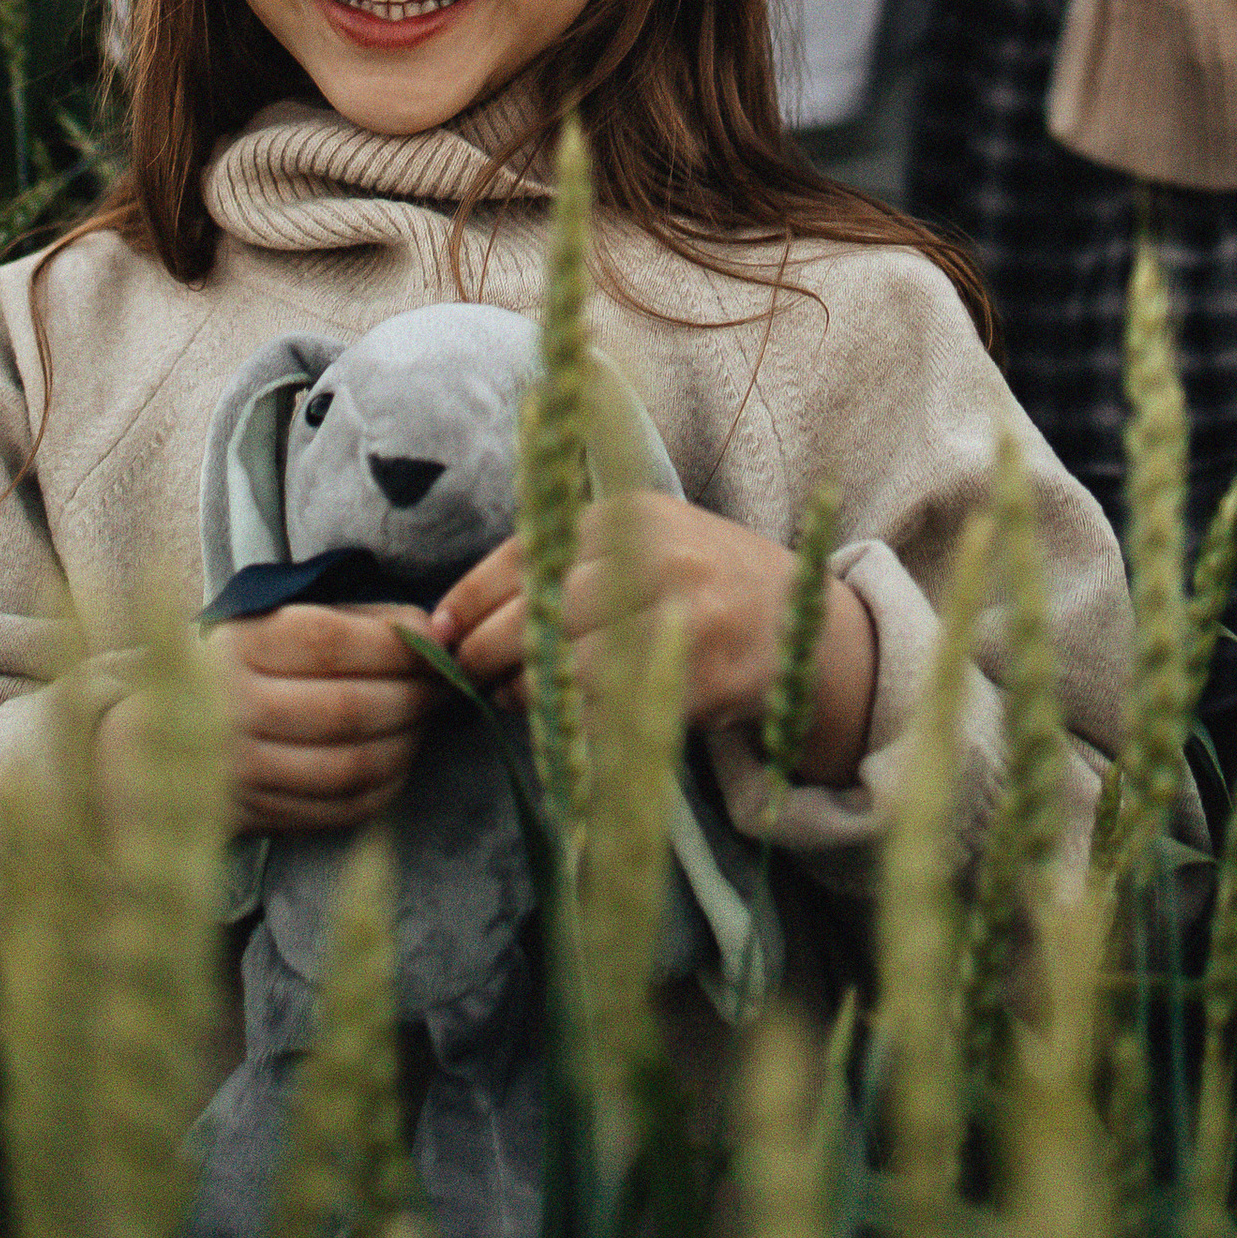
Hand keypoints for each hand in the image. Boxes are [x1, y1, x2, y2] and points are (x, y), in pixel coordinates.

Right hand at [204, 602, 447, 833]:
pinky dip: (383, 787)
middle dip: (413, 698)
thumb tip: (432, 631)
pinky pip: (336, 810)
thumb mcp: (275, 623)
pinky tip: (395, 762)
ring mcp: (241, 771)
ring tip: (421, 724)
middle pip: (347, 709)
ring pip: (348, 766)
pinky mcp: (254, 815)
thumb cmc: (235, 667)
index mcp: (240, 647)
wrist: (150, 735)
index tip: (437, 644)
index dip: (397, 645)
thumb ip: (353, 622)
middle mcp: (233, 710)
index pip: (331, 642)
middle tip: (443, 688)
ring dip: (405, 745)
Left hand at [431, 498, 877, 787]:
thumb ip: (563, 561)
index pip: (526, 553)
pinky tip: (566, 718)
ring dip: (526, 692)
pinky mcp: (699, 681)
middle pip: (537, 613)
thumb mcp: (640, 539)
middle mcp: (656, 558)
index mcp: (631, 515)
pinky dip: (574, 722)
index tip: (437, 630)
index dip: (470, 598)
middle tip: (468, 674)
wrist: (799, 622)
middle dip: (487, 652)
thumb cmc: (698, 578)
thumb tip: (455, 615)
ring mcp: (681, 621)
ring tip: (514, 696)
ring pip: (567, 668)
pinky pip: (609, 711)